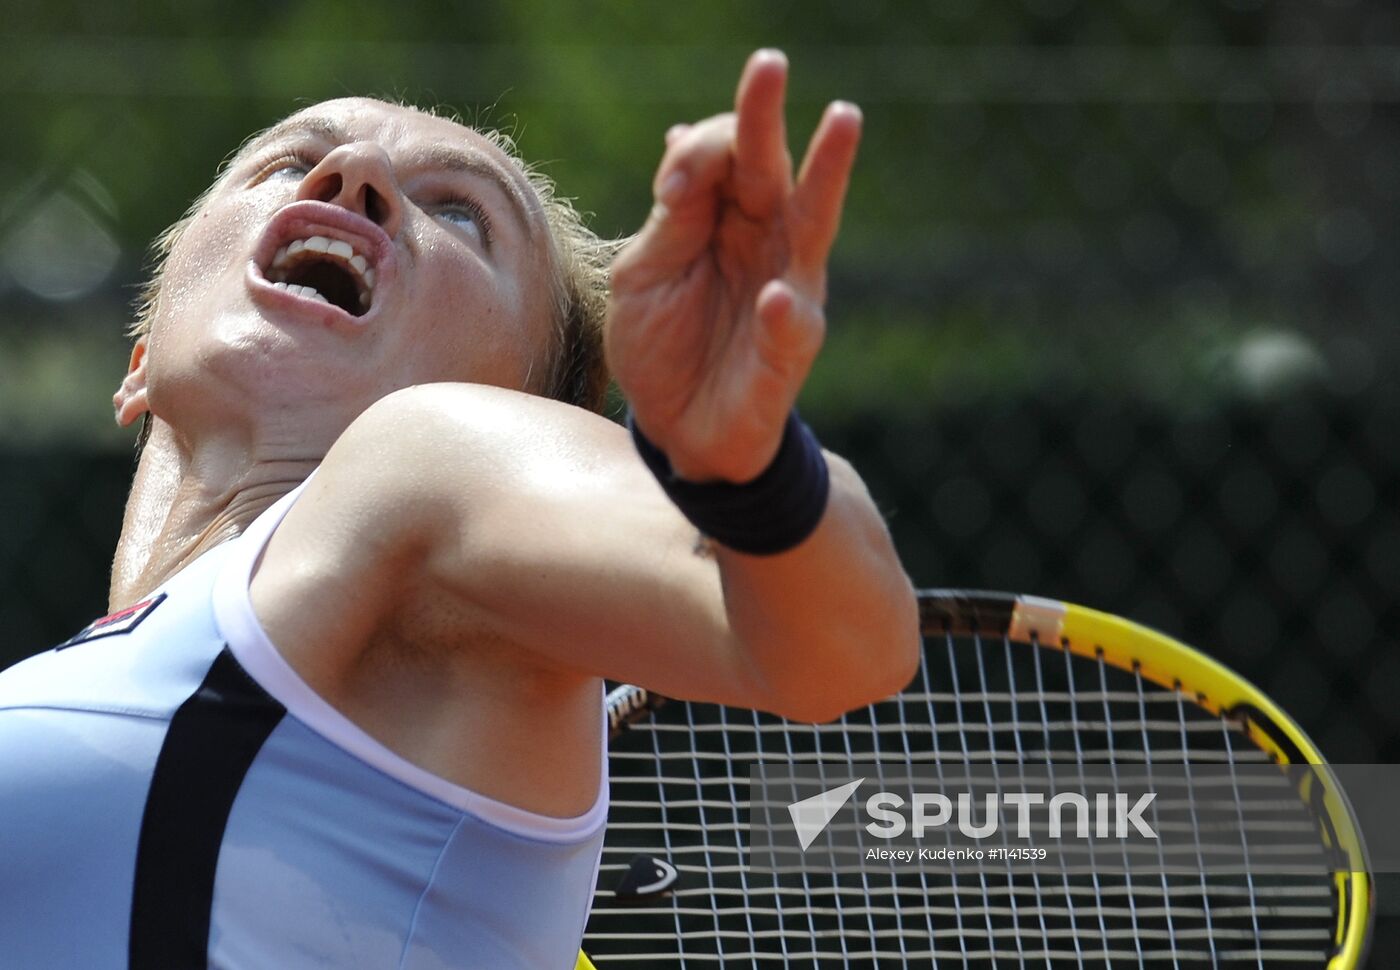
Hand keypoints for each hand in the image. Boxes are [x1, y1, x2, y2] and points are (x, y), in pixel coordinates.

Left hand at [605, 49, 861, 482]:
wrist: (676, 431)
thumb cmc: (664, 343)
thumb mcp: (646, 273)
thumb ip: (672, 217)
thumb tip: (678, 135)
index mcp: (728, 220)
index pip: (725, 156)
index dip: (698, 151)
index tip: (669, 187)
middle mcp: (768, 245)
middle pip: (772, 169)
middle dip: (768, 117)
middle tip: (769, 64)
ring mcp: (787, 295)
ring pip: (813, 225)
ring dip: (827, 175)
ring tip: (842, 122)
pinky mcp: (786, 357)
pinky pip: (792, 330)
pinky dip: (785, 315)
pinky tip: (776, 297)